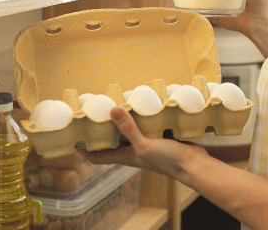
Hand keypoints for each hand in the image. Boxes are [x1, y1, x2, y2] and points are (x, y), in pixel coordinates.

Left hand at [84, 107, 207, 179]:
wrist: (193, 164)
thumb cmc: (167, 160)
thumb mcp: (144, 145)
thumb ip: (128, 129)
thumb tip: (112, 110)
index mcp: (124, 156)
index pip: (96, 156)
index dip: (83, 149)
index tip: (74, 135)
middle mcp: (131, 150)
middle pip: (110, 141)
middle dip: (101, 129)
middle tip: (93, 111)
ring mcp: (145, 143)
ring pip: (127, 132)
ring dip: (121, 120)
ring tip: (115, 102)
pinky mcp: (157, 137)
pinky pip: (144, 126)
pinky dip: (140, 117)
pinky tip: (142, 105)